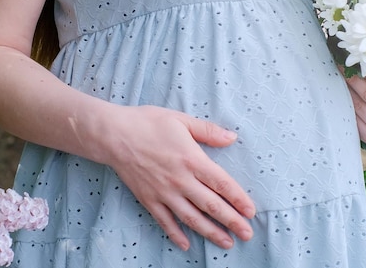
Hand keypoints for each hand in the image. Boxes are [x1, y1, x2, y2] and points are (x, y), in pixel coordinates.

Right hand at [100, 105, 255, 250]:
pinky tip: (187, 244)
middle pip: (211, 205)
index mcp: (192, 159)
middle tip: (247, 234)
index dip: (239, 199)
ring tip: (226, 242)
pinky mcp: (149, 199)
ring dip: (210, 232)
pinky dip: (176, 234)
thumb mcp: (181, 120)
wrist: (113, 135)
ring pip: (192, 218)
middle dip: (232, 221)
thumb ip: (208, 131)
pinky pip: (165, 221)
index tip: (251, 212)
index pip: (222, 184)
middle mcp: (181, 180)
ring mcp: (164, 192)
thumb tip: (232, 137)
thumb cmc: (147, 123)